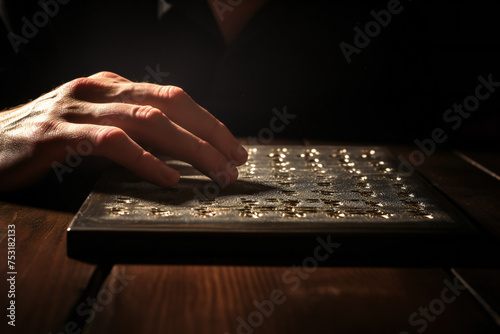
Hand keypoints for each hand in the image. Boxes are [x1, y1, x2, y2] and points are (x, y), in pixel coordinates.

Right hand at [0, 71, 247, 190]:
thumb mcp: (94, 124)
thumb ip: (131, 129)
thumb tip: (178, 149)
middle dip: (210, 134)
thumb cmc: (46, 138)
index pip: (173, 97)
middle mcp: (99, 89)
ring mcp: (78, 108)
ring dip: (191, 149)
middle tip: (235, 161)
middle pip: (170, 105)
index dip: (208, 121)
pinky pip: (113, 144)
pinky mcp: (58, 134)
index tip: (233, 146)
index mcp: (111, 86)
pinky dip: (146, 161)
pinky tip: (170, 179)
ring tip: (216, 172)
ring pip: (149, 121)